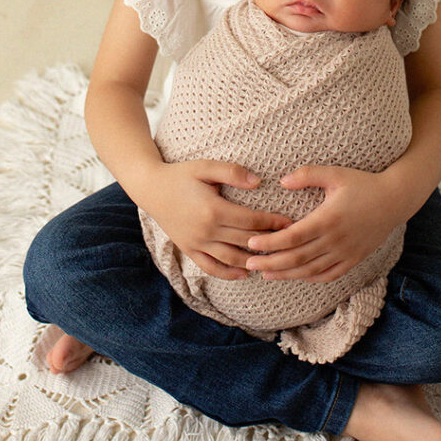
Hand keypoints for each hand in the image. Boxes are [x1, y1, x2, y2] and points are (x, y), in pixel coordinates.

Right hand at [131, 160, 291, 280]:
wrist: (150, 188)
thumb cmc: (181, 174)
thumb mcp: (205, 166)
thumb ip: (232, 172)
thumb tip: (258, 182)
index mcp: (213, 209)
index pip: (251, 220)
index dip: (272, 222)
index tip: (290, 223)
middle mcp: (206, 231)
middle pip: (245, 241)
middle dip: (269, 242)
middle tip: (289, 242)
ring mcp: (196, 243)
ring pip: (231, 258)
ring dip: (253, 261)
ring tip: (272, 259)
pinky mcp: (189, 250)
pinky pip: (211, 267)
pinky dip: (229, 273)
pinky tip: (245, 273)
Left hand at [242, 166, 409, 282]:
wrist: (395, 199)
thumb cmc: (363, 183)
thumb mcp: (335, 173)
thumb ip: (307, 175)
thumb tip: (281, 181)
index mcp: (328, 219)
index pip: (292, 236)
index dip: (270, 243)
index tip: (251, 244)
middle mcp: (336, 240)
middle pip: (297, 258)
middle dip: (271, 263)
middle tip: (249, 264)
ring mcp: (346, 252)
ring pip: (310, 270)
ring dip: (286, 274)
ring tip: (265, 274)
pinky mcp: (354, 259)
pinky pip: (329, 274)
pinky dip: (310, 278)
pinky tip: (296, 276)